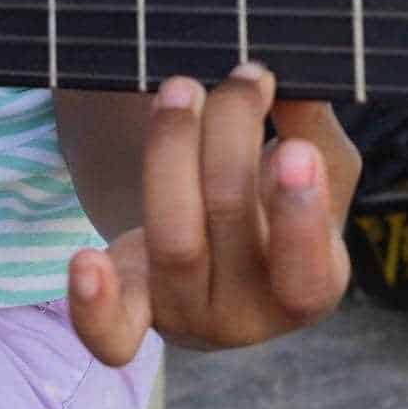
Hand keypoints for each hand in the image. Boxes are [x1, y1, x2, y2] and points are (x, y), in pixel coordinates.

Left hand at [66, 65, 359, 364]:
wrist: (226, 253)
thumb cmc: (281, 203)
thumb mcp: (322, 170)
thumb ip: (316, 130)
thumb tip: (296, 85)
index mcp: (313, 288)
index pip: (308, 273)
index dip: (298, 217)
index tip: (294, 150)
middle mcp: (249, 315)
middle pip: (231, 218)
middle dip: (231, 135)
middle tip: (245, 78)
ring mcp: (186, 314)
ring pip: (173, 238)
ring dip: (171, 151)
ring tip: (181, 89)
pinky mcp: (133, 309)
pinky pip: (111, 330)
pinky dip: (94, 304)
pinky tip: (86, 262)